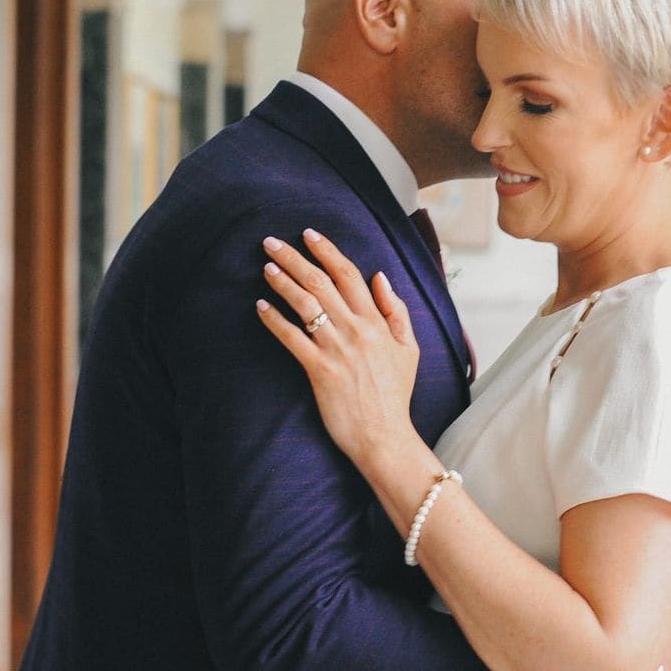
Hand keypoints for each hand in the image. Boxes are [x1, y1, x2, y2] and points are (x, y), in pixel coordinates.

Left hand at [255, 229, 419, 461]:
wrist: (385, 436)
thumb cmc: (395, 394)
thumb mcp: (409, 349)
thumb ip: (396, 311)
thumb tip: (380, 277)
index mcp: (377, 322)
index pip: (349, 275)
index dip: (327, 251)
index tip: (308, 235)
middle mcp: (356, 330)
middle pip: (322, 283)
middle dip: (294, 258)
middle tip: (271, 242)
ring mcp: (337, 349)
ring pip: (306, 305)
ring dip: (282, 282)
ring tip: (266, 267)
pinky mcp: (319, 370)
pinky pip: (292, 338)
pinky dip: (274, 320)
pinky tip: (260, 307)